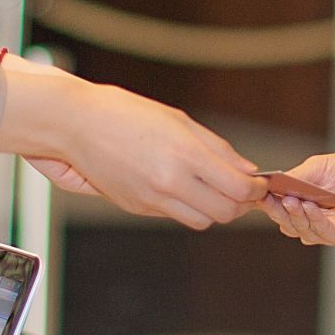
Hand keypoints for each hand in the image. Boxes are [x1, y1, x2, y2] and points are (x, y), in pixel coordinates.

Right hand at [0, 65, 261, 228]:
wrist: (75, 124)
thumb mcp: (179, 121)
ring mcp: (152, 199)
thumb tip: (247, 170)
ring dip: (215, 209)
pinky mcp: (137, 208)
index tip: (259, 184)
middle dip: (240, 204)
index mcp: (184, 156)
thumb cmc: (125, 113)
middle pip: (225, 213)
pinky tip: (183, 186)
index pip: (237, 188)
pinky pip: (175, 215)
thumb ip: (218, 149)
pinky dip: (187, 206)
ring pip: (202, 221)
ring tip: (214, 189)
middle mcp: (170, 183)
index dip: (256, 190)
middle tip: (243, 190)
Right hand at [259, 152, 334, 246]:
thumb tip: (275, 182)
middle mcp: (306, 213)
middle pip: (282, 217)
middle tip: (270, 198)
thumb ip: (300, 174)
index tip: (258, 190)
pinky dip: (312, 220)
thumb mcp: (324, 165)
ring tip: (293, 200)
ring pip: (296, 227)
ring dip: (293, 215)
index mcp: (299, 194)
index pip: (275, 199)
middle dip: (275, 209)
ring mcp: (320, 225)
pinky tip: (310, 207)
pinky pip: (319, 231)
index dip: (265, 196)